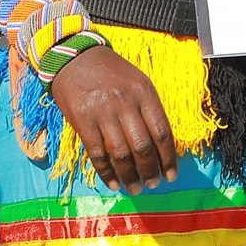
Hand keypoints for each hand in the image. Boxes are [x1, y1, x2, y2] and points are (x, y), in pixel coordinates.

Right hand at [48, 46, 178, 193]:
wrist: (74, 57)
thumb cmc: (110, 72)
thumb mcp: (137, 81)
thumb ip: (149, 109)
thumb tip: (160, 145)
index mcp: (144, 93)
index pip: (162, 132)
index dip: (168, 159)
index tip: (171, 175)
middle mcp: (125, 103)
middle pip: (143, 146)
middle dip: (150, 171)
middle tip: (153, 185)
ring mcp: (102, 112)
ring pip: (121, 154)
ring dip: (130, 176)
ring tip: (136, 188)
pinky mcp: (82, 121)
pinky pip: (97, 154)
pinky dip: (107, 172)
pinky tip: (114, 183)